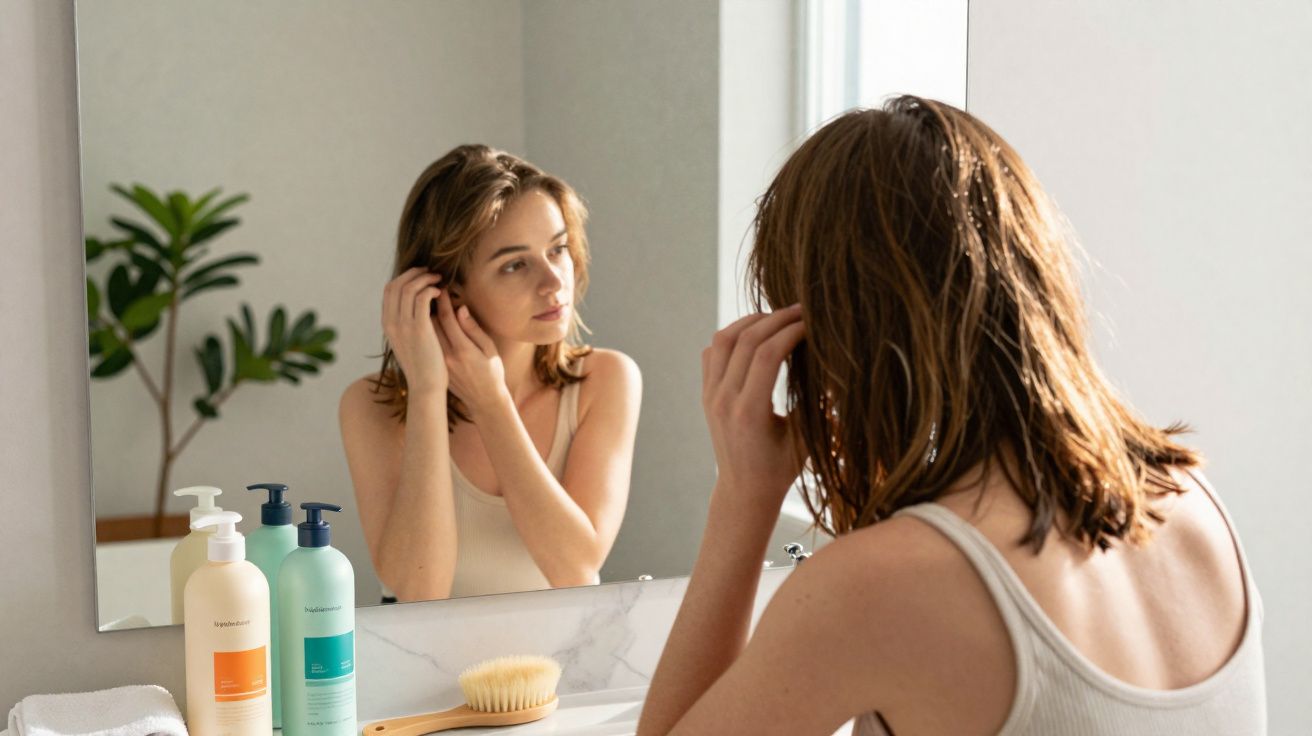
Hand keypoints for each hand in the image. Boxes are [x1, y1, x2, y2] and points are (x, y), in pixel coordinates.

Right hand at [381, 267, 446, 396]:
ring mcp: (403, 325)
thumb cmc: (422, 366)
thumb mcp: (406, 343)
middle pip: (396, 284)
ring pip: (409, 287)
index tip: (420, 276)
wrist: (426, 386)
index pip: (389, 290)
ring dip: (424, 279)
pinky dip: (431, 289)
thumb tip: (411, 309)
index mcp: (387, 324)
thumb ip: (405, 325)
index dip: (404, 278)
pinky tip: (441, 293)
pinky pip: (422, 297)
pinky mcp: (419, 328)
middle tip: (431, 273)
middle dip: (414, 273)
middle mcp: (391, 322)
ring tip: (438, 280)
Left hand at [433, 290, 507, 415]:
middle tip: (432, 292)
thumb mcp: (489, 349)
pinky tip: (429, 323)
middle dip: (429, 305)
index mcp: (462, 349)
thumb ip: (473, 329)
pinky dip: (426, 330)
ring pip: (425, 333)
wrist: (484, 401)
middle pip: (429, 323)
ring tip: (428, 304)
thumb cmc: (492, 372)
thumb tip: (460, 309)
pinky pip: (426, 343)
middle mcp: (447, 355)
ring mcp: (439, 362)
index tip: (442, 288)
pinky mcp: (435, 366)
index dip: (442, 300)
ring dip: (425, 317)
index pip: (446, 318)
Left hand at [701, 304, 806, 508]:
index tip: (812, 322)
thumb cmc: (780, 469)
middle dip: (776, 318)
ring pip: (723, 340)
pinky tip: (755, 334)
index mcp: (750, 412)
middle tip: (801, 310)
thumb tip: (838, 373)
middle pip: (746, 340)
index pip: (768, 354)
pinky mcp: (706, 394)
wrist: (743, 490)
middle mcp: (724, 400)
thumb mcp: (805, 440)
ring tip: (778, 316)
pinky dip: (732, 335)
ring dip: (751, 321)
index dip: (791, 331)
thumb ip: (816, 407)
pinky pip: (712, 352)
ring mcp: (710, 395)